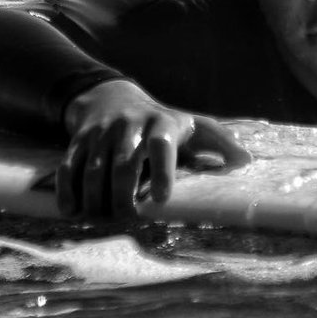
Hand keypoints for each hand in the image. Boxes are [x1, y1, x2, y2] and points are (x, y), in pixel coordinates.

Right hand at [58, 79, 249, 216]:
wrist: (110, 97)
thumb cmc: (161, 122)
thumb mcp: (190, 126)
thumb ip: (218, 143)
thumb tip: (247, 160)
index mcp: (162, 124)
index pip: (162, 146)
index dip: (162, 171)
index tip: (161, 199)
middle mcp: (130, 127)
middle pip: (123, 165)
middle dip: (123, 196)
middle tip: (127, 221)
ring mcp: (102, 134)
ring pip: (94, 169)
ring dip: (96, 198)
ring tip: (103, 221)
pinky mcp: (79, 141)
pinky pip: (70, 166)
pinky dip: (69, 189)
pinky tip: (72, 211)